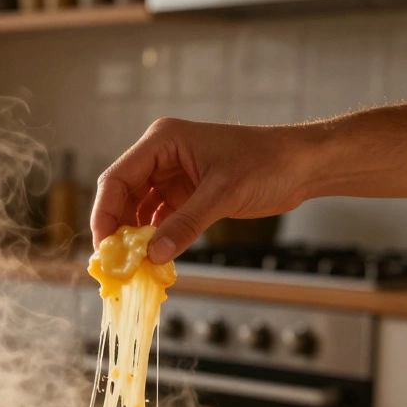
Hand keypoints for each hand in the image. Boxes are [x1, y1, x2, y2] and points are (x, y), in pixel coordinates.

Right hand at [91, 118, 316, 262]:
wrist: (304, 165)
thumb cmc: (268, 163)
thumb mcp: (223, 194)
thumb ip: (186, 224)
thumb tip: (152, 255)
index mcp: (163, 141)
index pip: (117, 178)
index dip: (104, 213)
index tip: (103, 246)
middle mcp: (161, 156)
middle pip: (122, 195)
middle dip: (117, 229)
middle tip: (115, 263)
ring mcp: (172, 176)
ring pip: (138, 210)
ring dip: (135, 237)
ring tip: (133, 265)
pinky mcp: (186, 194)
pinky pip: (159, 219)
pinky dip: (155, 239)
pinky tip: (153, 259)